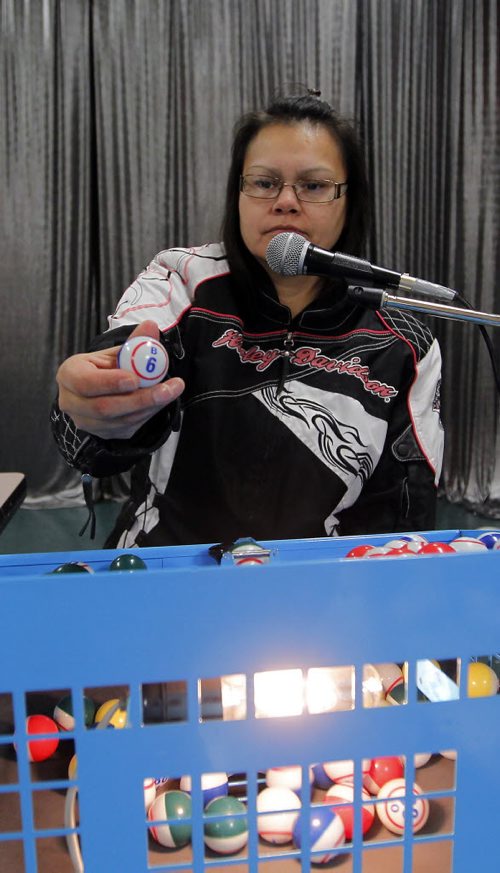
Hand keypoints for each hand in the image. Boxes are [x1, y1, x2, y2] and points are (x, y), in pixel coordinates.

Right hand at [56, 320, 184, 438]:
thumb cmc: (105, 367)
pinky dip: (148, 414)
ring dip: (149, 407)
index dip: (109, 383)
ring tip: (170, 391)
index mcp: (69, 375)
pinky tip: (161, 401)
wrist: (100, 388)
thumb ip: (134, 342)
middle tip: (167, 389)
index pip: (85, 382)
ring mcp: (86, 422)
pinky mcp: (103, 434)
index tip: (135, 379)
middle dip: (140, 399)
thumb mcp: (116, 351)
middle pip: (104, 407)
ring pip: (120, 420)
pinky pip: (128, 428)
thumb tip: (150, 326)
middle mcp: (72, 402)